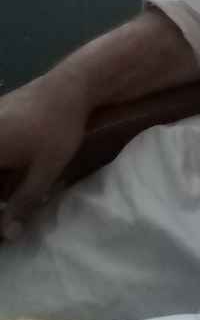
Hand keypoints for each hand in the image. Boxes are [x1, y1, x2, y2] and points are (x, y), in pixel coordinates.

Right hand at [0, 70, 89, 239]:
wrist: (72, 83)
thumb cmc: (58, 127)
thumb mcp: (44, 170)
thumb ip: (23, 203)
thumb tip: (7, 236)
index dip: (0, 209)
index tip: (7, 223)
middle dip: (2, 193)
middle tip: (11, 213)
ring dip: (4, 181)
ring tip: (15, 198)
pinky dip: (5, 165)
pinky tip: (17, 174)